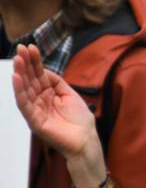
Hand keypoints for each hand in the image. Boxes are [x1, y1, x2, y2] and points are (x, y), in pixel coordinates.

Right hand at [11, 44, 100, 164]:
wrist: (86, 139)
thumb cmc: (80, 120)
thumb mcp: (69, 94)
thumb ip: (56, 82)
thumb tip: (45, 70)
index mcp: (48, 94)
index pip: (39, 75)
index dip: (35, 62)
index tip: (30, 47)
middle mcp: (39, 101)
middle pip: (30, 80)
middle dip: (25, 64)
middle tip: (20, 49)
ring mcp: (35, 110)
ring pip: (25, 90)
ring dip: (20, 74)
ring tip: (17, 60)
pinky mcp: (34, 121)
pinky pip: (24, 104)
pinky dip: (19, 91)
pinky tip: (16, 78)